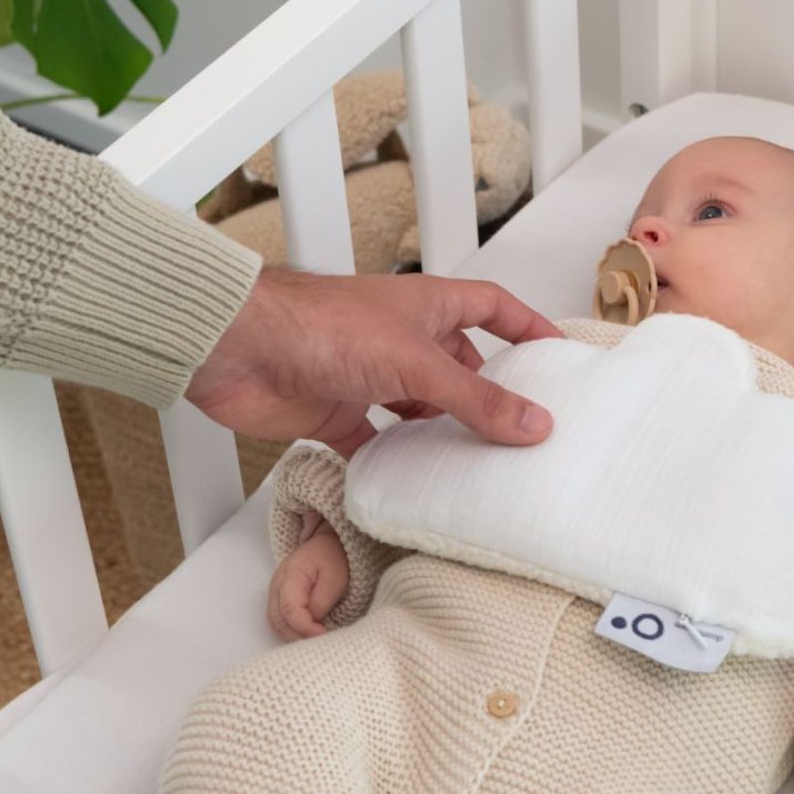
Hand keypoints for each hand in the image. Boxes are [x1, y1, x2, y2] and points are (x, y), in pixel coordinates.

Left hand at [186, 267, 561, 456]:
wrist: (238, 347)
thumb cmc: (319, 325)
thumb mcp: (415, 363)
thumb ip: (475, 398)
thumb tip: (533, 423)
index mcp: (426, 307)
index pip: (490, 308)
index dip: (525, 324)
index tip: (556, 352)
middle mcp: (399, 339)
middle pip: (457, 365)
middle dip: (487, 394)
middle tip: (522, 431)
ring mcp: (366, 376)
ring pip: (417, 408)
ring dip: (441, 433)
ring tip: (478, 468)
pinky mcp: (333, 411)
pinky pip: (373, 442)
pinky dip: (390, 463)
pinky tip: (410, 486)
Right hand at [266, 522, 349, 640]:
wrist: (329, 546)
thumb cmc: (334, 560)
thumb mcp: (335, 578)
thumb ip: (322, 601)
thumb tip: (312, 623)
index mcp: (291, 574)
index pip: (289, 608)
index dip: (304, 626)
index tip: (322, 634)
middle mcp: (277, 584)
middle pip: (277, 619)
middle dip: (297, 636)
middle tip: (319, 645)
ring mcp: (275, 592)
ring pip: (275, 622)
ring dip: (292, 636)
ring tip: (314, 644)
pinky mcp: (280, 598)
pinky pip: (279, 620)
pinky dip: (290, 631)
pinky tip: (306, 636)